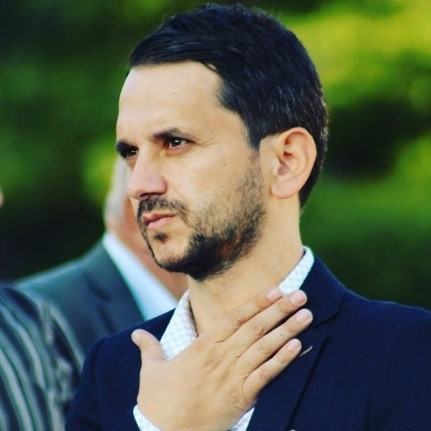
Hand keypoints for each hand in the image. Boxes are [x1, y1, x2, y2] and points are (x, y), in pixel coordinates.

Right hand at [131, 288, 311, 430]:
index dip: (256, 302)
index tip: (275, 290)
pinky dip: (282, 361)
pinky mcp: (240, 398)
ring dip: (287, 330)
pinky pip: (265, 376)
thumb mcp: (151, 370)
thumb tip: (136, 335)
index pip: (235, 317)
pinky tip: (298, 347)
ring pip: (264, 347)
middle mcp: (220, 357)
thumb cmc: (157, 402)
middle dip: (279, 309)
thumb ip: (149, 348)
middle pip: (255, 327)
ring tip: (306, 315)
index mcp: (202, 346)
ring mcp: (232, 376)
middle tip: (301, 294)